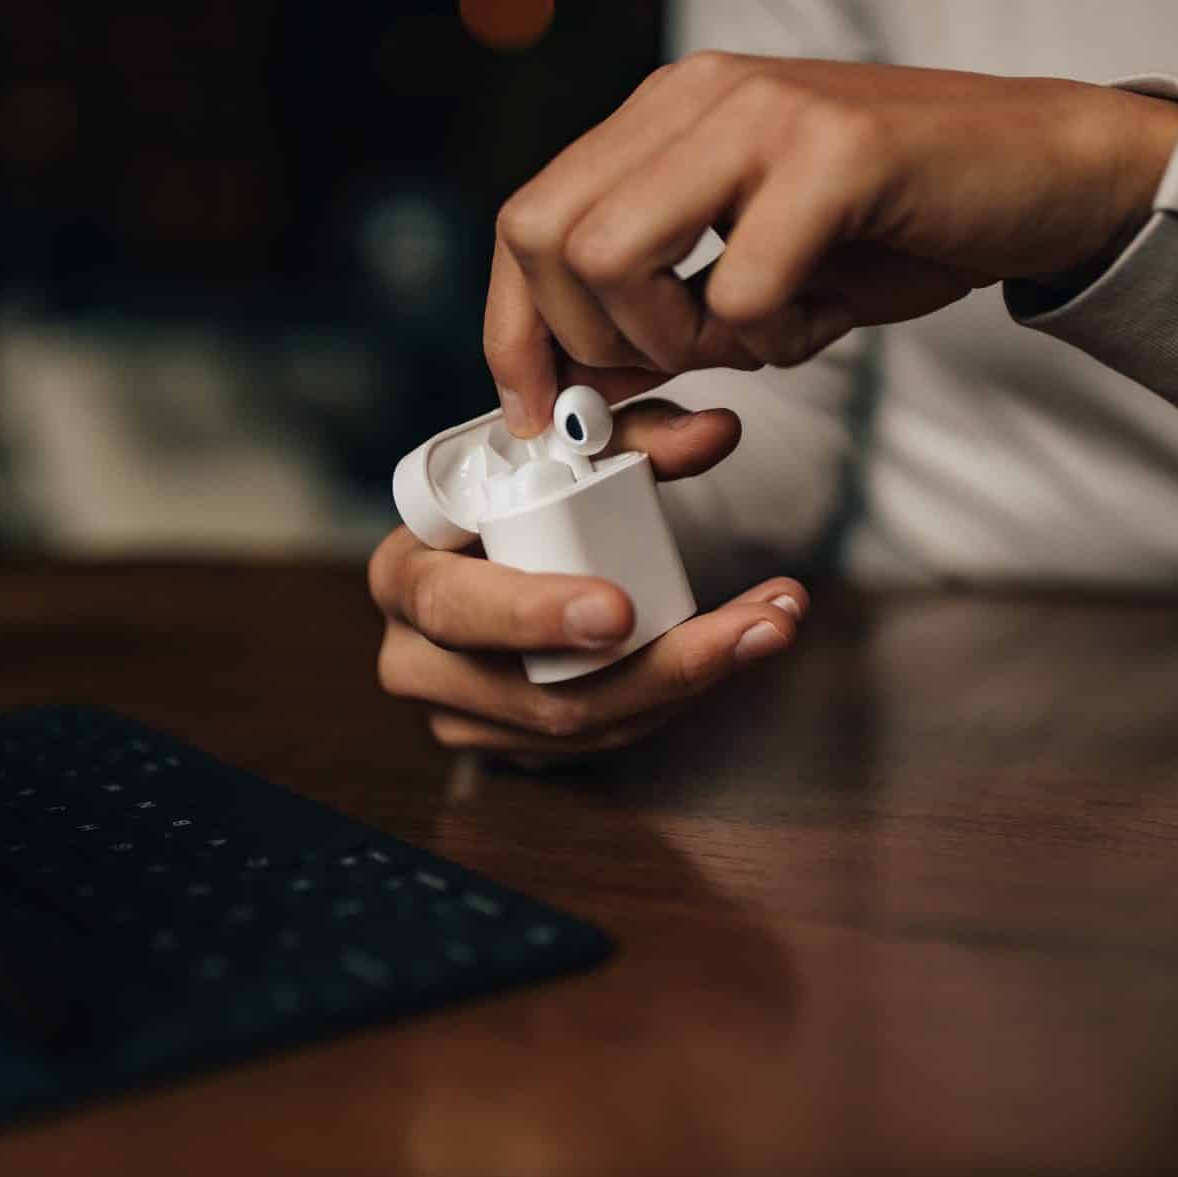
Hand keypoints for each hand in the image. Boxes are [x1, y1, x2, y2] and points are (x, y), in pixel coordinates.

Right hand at [369, 400, 806, 762]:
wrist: (489, 550)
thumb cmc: (512, 492)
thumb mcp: (559, 452)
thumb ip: (635, 435)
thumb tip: (718, 432)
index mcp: (404, 575)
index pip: (455, 606)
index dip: (532, 614)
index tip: (620, 609)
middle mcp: (417, 659)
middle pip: (536, 695)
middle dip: (657, 668)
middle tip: (747, 631)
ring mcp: (462, 716)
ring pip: (584, 726)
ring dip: (692, 681)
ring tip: (773, 621)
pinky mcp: (510, 745)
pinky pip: (601, 738)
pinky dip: (677, 696)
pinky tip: (740, 647)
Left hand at [484, 54, 1177, 433]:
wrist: (1052, 173)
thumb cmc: (901, 226)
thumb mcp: (755, 272)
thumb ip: (662, 311)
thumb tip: (578, 384)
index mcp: (666, 115)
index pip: (529, 219)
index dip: (515, 326)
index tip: (541, 409)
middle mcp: (698, 94)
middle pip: (547, 236)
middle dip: (593, 340)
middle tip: (679, 365)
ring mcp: (761, 113)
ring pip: (614, 255)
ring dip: (675, 338)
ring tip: (758, 335)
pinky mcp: (834, 151)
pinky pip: (739, 287)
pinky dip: (771, 338)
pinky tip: (821, 320)